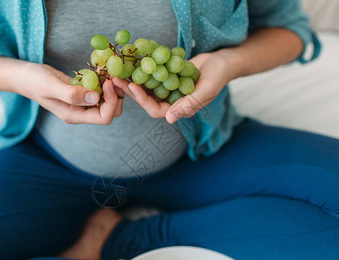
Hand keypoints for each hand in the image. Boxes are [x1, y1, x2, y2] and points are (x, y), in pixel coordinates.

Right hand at [18, 63, 123, 124]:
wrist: (24, 75)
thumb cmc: (34, 81)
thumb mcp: (50, 86)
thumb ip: (71, 94)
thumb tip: (95, 98)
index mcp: (75, 115)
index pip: (104, 117)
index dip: (111, 101)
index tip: (107, 83)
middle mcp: (81, 112)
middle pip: (111, 112)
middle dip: (117, 95)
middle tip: (113, 76)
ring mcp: (82, 103)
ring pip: (109, 101)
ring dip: (113, 88)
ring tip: (109, 72)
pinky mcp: (83, 92)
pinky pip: (101, 91)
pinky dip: (105, 81)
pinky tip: (102, 69)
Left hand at [112, 49, 237, 123]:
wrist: (224, 60)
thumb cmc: (218, 76)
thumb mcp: (206, 90)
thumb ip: (189, 104)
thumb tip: (169, 119)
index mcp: (179, 109)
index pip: (155, 109)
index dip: (142, 100)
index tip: (132, 86)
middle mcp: (171, 100)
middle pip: (146, 98)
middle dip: (131, 89)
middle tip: (114, 78)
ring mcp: (168, 87)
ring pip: (146, 86)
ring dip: (132, 78)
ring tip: (118, 69)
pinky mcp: (167, 75)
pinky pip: (152, 73)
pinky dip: (142, 68)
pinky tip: (130, 60)